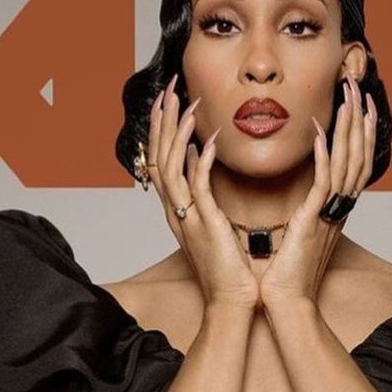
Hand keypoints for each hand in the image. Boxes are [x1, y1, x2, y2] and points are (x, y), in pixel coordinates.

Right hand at [146, 74, 259, 310]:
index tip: (169, 101)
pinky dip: (199, 161)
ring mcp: (187, 218)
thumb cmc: (230, 270)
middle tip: (169, 88)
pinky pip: (196, 187)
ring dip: (177, 132)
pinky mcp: (205, 225)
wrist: (232, 302)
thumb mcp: (214, 225)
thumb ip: (203, 193)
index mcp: (178, 210)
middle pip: (159, 156)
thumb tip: (200, 161)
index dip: (163, 129)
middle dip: (163, 120)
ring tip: (184, 103)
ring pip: (171, 166)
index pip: (162, 160)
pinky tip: (206, 140)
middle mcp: (176, 212)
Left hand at [257, 71, 376, 311]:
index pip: (353, 162)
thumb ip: (305, 211)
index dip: (358, 131)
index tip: (358, 102)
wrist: (286, 303)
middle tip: (357, 84)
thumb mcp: (300, 234)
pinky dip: (325, 156)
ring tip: (349, 97)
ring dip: (348, 127)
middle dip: (358, 118)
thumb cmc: (287, 274)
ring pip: (346, 163)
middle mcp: (338, 209)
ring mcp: (328, 214)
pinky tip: (322, 132)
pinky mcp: (313, 222)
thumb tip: (302, 199)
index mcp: (334, 210)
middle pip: (357, 155)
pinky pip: (324, 183)